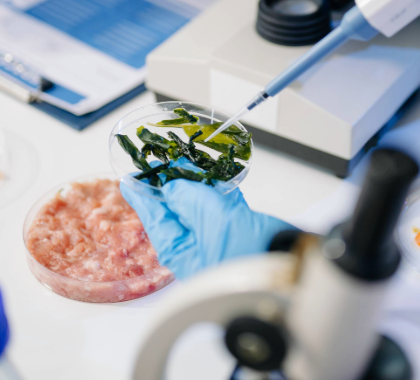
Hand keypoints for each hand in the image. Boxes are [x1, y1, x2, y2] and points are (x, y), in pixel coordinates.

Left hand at [121, 176, 293, 279]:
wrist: (289, 262)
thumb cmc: (246, 254)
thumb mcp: (210, 219)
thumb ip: (189, 198)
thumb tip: (173, 187)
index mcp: (180, 249)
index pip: (154, 216)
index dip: (142, 194)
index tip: (130, 177)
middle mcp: (196, 243)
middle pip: (176, 207)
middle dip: (170, 182)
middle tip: (162, 158)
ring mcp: (218, 234)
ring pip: (200, 202)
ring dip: (195, 180)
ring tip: (186, 159)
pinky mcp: (240, 227)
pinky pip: (222, 203)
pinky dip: (218, 186)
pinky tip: (214, 172)